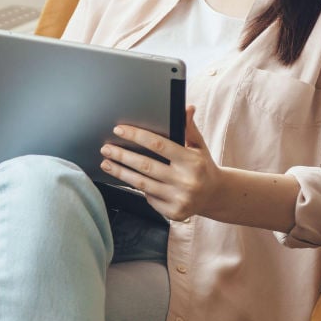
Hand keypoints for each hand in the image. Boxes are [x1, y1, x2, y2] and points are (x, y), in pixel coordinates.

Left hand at [99, 106, 222, 221]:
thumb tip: (186, 108)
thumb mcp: (199, 146)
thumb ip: (189, 128)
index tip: (119, 130)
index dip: (137, 136)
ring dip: (121, 172)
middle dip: (122, 155)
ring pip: (142, 184)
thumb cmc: (202, 166)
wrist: (214, 195)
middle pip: (145, 166)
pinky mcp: (173, 212)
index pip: (159, 145)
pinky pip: (148, 198)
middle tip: (106, 148)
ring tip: (107, 163)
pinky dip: (137, 188)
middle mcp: (186, 181)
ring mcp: (179, 199)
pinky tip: (128, 178)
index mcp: (192, 161)